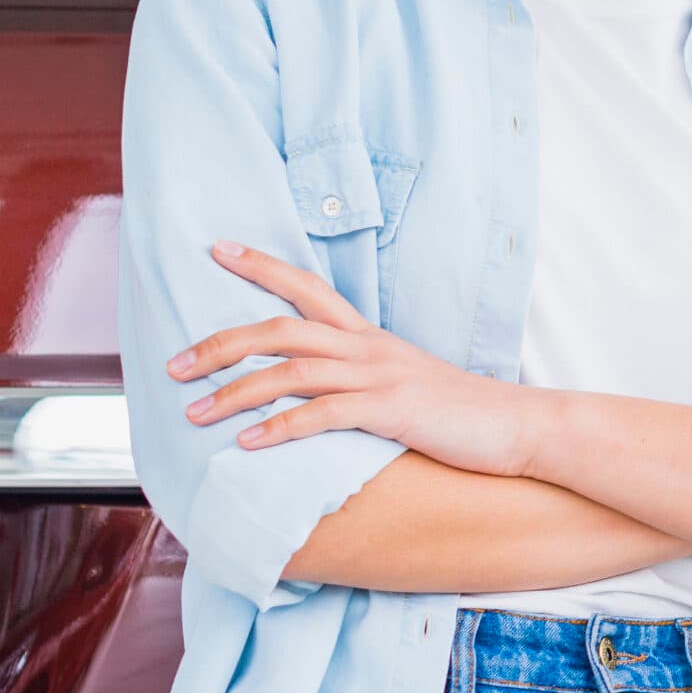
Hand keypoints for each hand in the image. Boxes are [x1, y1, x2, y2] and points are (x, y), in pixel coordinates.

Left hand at [165, 240, 538, 475]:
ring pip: (292, 370)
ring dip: (234, 391)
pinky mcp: (392, 410)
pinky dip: (280, 427)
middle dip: (220, 343)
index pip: (308, 288)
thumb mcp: (406, 386)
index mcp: (371, 338)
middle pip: (282, 328)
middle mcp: (370, 348)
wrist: (519, 427)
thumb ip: (363, 383)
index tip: (217, 248)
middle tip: (172, 364)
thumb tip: (319, 397)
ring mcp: (382, 376)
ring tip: (194, 412)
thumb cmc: (461, 415)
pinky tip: (248, 444)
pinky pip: (323, 414)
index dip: (261, 266)